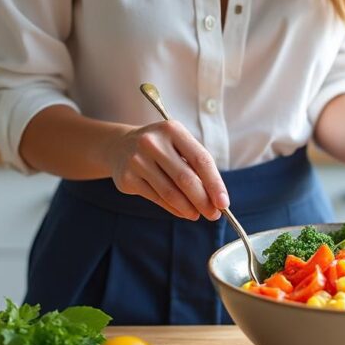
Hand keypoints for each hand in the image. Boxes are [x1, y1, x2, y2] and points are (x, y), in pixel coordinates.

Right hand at [108, 121, 229, 220]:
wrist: (120, 146)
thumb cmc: (160, 148)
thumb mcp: (178, 145)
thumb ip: (196, 167)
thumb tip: (215, 199)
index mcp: (172, 130)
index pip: (201, 159)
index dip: (215, 183)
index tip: (224, 203)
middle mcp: (152, 143)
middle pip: (186, 179)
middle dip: (203, 201)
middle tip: (214, 214)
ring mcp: (137, 160)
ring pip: (170, 192)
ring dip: (189, 208)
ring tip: (198, 215)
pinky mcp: (127, 178)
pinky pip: (157, 199)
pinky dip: (174, 209)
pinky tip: (183, 212)